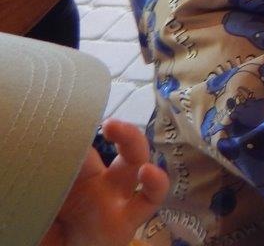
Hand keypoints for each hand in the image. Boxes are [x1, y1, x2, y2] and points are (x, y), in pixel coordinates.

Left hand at [39, 119, 168, 245]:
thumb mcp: (37, 202)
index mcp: (75, 175)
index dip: (76, 128)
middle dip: (108, 124)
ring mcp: (117, 198)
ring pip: (134, 159)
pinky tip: (149, 172)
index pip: (78, 143)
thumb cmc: (50, 233)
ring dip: (129, 139)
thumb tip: (26, 154)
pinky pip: (151, 198)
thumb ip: (38, 180)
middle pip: (111, 142)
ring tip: (113, 126)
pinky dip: (156, 183)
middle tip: (93, 113)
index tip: (66, 113)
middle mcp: (99, 181)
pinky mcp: (129, 220)